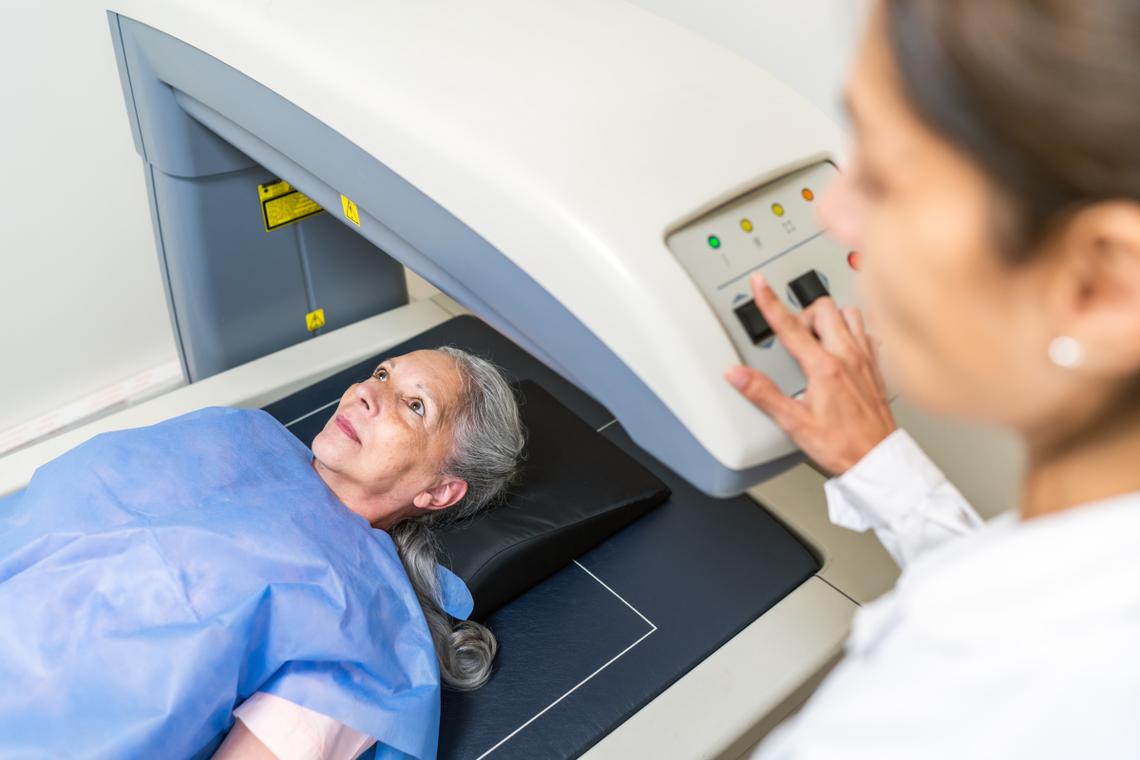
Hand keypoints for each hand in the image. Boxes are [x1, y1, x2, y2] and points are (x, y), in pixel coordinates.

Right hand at [725, 273, 895, 475]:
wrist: (878, 460)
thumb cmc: (841, 445)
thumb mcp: (793, 423)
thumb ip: (763, 394)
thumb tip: (737, 374)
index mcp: (824, 367)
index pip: (790, 325)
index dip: (769, 301)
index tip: (759, 283)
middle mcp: (848, 356)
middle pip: (823, 308)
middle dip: (803, 312)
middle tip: (792, 333)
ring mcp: (865, 358)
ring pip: (849, 313)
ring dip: (830, 317)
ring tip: (816, 336)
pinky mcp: (876, 366)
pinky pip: (865, 331)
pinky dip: (851, 330)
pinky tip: (842, 347)